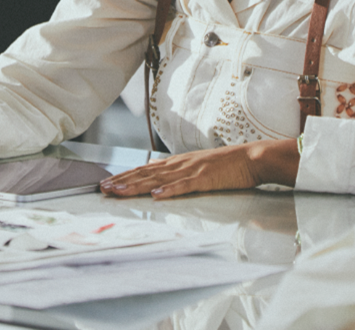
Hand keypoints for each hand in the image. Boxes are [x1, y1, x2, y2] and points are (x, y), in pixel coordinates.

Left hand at [99, 138, 297, 199]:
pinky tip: (157, 196)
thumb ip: (181, 174)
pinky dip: (169, 191)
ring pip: (159, 180)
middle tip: (103, 188)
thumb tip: (163, 184)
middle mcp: (180, 164)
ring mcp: (191, 171)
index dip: (126, 175)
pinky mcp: (205, 179)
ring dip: (137, 186)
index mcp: (178, 162)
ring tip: (119, 191)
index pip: (146, 169)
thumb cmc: (227, 166)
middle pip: (146, 173)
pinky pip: (184, 186)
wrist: (251, 158)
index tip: (108, 182)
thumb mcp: (199, 168)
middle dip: (123, 181)